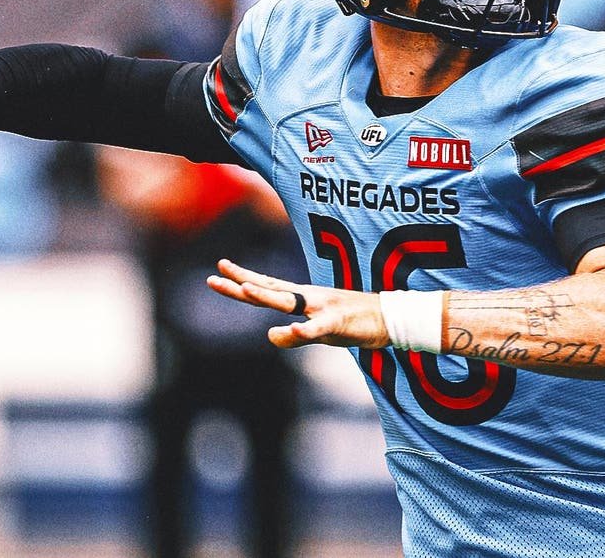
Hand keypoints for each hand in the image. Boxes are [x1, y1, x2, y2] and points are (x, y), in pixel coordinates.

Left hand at [207, 259, 390, 349]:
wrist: (389, 318)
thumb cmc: (352, 323)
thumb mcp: (318, 332)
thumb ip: (294, 335)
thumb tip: (269, 335)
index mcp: (302, 298)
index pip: (266, 286)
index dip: (242, 279)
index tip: (219, 270)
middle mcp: (308, 298)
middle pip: (269, 289)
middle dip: (242, 283)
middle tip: (215, 274)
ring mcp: (322, 308)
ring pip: (290, 302)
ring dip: (267, 296)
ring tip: (244, 290)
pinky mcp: (338, 323)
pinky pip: (318, 327)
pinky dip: (304, 328)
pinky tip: (290, 329)